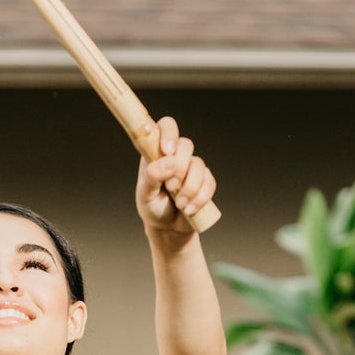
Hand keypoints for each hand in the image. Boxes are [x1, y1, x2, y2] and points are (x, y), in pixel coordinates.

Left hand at [135, 116, 216, 240]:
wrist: (167, 228)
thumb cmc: (152, 207)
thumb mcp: (145, 194)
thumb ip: (151, 177)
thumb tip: (169, 161)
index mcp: (157, 152)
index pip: (166, 126)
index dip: (169, 133)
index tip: (167, 150)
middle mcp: (176, 155)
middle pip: (186, 144)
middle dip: (180, 168)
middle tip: (170, 187)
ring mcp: (192, 167)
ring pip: (199, 165)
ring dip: (190, 187)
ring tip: (180, 204)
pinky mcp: (205, 181)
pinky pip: (209, 182)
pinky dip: (200, 197)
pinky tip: (189, 209)